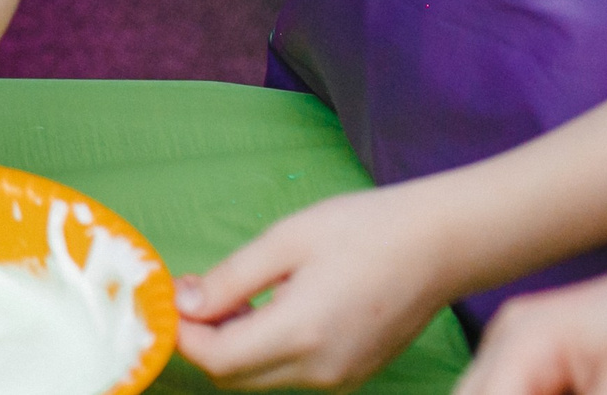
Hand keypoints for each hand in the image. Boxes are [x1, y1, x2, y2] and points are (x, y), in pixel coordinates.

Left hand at [176, 183, 462, 387]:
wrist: (441, 244)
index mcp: (301, 333)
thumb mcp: (285, 240)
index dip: (182, 334)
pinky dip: (265, 348)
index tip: (166, 298)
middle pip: (234, 376)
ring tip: (228, 293)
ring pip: (261, 378)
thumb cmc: (364, 229)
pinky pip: (291, 372)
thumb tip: (184, 305)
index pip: (217, 359)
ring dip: (232, 345)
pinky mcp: (353, 373)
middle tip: (190, 291)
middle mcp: (321, 369)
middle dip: (202, 341)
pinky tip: (266, 307)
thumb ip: (230, 279)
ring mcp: (341, 377)